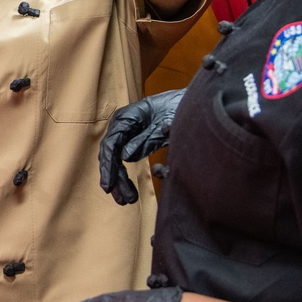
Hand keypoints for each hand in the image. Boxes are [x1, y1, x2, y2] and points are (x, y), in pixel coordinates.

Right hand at [99, 89, 186, 204]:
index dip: (108, 166)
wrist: (193, 101)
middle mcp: (123, 127)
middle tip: (124, 200)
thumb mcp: (164, 125)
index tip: (108, 186)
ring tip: (128, 200)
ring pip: (117, 161)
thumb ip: (144, 139)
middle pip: (112, 155)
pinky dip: (129, 179)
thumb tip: (124, 157)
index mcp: (125, 119)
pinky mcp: (137, 143)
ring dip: (121, 182)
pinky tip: (133, 192)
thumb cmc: (178, 106)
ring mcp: (129, 135)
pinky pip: (128, 163)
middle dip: (116, 178)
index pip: (111, 144)